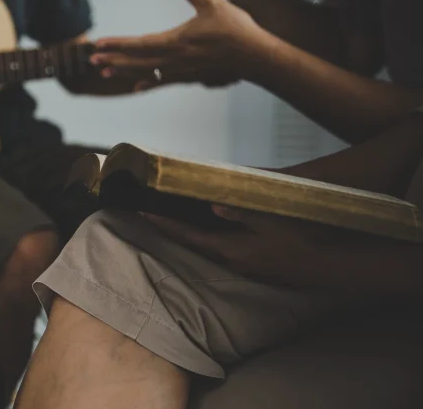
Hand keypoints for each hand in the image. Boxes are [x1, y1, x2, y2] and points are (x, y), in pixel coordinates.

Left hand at [91, 0, 265, 90]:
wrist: (255, 57)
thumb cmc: (236, 29)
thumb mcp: (212, 4)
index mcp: (176, 41)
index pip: (139, 43)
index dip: (118, 44)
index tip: (99, 43)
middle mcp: (175, 60)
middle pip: (137, 61)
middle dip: (113, 60)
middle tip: (92, 61)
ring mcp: (181, 71)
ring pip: (147, 72)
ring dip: (125, 71)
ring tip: (105, 72)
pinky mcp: (190, 77)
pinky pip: (164, 81)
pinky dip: (148, 82)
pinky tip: (136, 86)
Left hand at [142, 206, 354, 286]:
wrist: (330, 267)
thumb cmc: (302, 241)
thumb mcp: (272, 220)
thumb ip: (241, 212)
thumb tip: (213, 206)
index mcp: (231, 249)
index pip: (188, 235)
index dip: (164, 224)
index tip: (142, 212)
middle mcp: (232, 261)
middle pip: (192, 243)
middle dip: (171, 228)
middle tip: (150, 212)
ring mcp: (244, 267)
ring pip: (208, 248)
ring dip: (189, 235)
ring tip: (173, 218)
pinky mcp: (256, 268)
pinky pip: (224, 252)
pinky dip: (210, 241)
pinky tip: (209, 231)